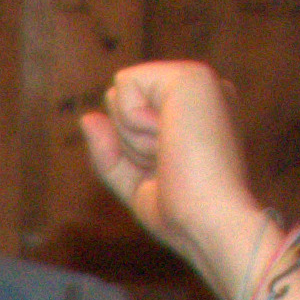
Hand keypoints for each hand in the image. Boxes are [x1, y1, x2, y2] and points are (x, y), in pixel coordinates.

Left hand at [74, 59, 275, 299]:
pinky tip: (172, 138)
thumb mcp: (136, 185)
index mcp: (195, 116)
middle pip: (117, 102)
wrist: (211, 224)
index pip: (127, 119)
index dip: (130, 155)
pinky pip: (124, 84)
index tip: (169, 174)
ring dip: (133, 138)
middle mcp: (200, 94)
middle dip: (127, 142)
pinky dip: (134, 122)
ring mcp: (199, 81)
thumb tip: (88, 117)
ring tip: (175, 154)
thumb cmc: (184, 215)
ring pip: (118, 94)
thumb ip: (110, 153)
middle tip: (170, 163)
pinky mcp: (192, 74)